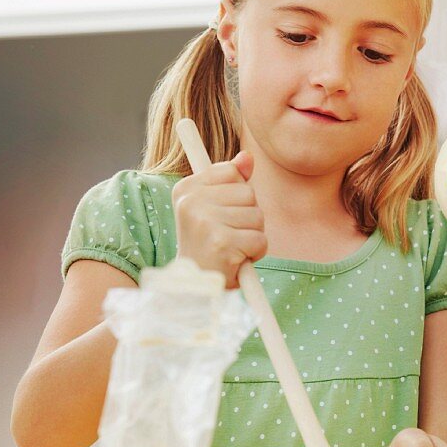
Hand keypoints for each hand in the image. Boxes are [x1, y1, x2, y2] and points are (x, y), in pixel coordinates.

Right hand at [171, 151, 266, 287]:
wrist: (194, 288)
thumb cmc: (207, 247)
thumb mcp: (213, 209)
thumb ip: (230, 180)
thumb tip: (248, 157)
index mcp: (186, 189)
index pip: (232, 172)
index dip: (237, 196)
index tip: (221, 214)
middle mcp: (191, 202)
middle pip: (249, 193)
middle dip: (248, 217)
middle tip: (228, 236)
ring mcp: (205, 222)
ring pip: (257, 216)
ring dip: (252, 236)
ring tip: (231, 249)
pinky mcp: (222, 243)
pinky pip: (260, 239)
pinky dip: (255, 253)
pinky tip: (236, 260)